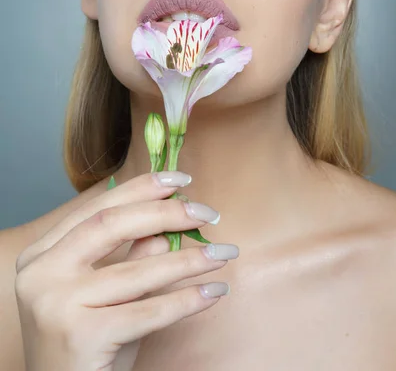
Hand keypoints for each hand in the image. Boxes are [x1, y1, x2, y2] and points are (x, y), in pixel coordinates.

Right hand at [14, 171, 238, 370]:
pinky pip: (148, 311)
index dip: (141, 189)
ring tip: (223, 253)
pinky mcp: (80, 336)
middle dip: (166, 213)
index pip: (97, 208)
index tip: (180, 180)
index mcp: (42, 255)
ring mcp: (56, 304)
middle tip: (207, 212)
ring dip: (189, 259)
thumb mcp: (107, 294)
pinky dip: (186, 300)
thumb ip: (130, 257)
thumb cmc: (86, 345)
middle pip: (112, 225)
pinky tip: (213, 292)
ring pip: (138, 270)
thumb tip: (168, 229)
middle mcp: (40, 274)